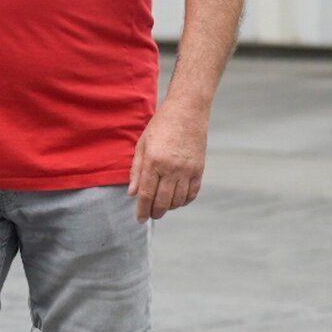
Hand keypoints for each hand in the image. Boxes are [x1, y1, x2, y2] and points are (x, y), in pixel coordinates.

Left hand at [128, 100, 208, 222]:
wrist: (187, 112)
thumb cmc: (161, 126)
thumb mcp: (142, 144)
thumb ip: (137, 170)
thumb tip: (132, 193)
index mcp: (154, 161)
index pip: (146, 194)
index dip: (142, 210)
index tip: (139, 219)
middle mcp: (171, 169)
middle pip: (162, 201)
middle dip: (155, 212)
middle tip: (150, 215)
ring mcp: (187, 170)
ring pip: (178, 201)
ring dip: (169, 208)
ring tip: (162, 207)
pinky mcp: (199, 170)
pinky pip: (192, 194)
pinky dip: (184, 201)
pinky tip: (176, 200)